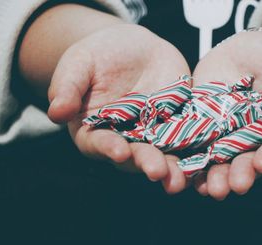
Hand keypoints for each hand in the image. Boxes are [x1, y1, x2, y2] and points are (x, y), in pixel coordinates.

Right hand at [47, 24, 190, 184]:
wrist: (133, 48)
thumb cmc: (99, 56)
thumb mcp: (79, 64)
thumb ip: (68, 87)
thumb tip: (56, 112)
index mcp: (96, 130)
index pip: (99, 143)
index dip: (108, 148)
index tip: (119, 150)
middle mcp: (125, 138)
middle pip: (135, 156)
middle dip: (146, 163)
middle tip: (158, 172)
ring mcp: (153, 134)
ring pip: (163, 154)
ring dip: (173, 168)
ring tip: (181, 179)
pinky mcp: (178, 125)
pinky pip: (188, 139)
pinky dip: (196, 149)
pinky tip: (205, 158)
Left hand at [188, 31, 261, 199]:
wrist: (249, 50)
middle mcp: (255, 140)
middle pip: (248, 161)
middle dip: (242, 174)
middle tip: (236, 186)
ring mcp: (228, 136)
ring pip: (222, 160)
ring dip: (216, 176)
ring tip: (212, 189)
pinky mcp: (205, 127)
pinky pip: (197, 146)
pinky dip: (192, 161)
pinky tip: (188, 174)